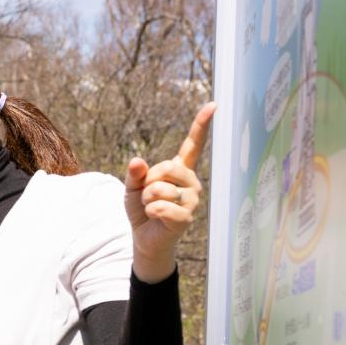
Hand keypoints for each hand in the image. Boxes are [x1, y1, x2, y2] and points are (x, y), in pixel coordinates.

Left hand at [124, 102, 213, 282]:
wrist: (144, 239)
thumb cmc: (142, 210)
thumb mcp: (132, 188)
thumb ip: (135, 174)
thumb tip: (137, 161)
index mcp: (180, 171)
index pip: (192, 145)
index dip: (201, 125)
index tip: (213, 105)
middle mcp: (192, 182)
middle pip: (166, 167)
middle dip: (147, 182)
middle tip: (148, 196)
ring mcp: (192, 200)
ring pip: (160, 188)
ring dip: (146, 199)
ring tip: (152, 208)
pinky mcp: (186, 217)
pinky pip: (161, 207)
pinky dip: (150, 212)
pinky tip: (155, 217)